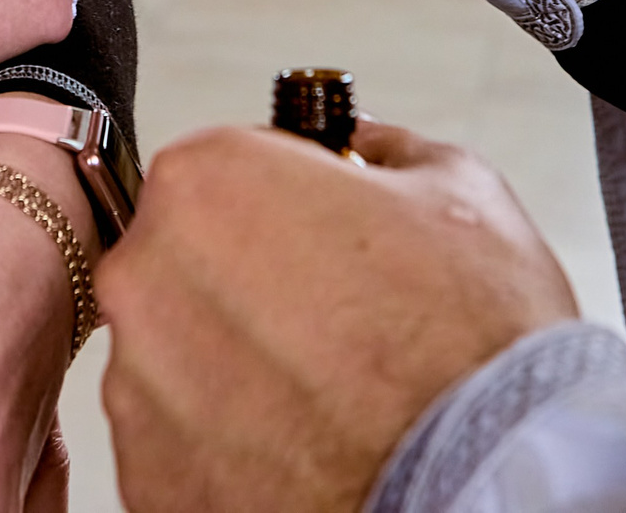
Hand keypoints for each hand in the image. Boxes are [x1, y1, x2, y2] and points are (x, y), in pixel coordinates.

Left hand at [95, 121, 576, 512]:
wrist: (488, 488)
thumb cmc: (476, 344)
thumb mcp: (456, 193)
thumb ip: (384, 152)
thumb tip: (363, 148)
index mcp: (207, 183)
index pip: (220, 176)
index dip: (280, 209)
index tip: (321, 244)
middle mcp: (146, 276)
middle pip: (183, 268)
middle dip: (245, 291)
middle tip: (330, 330)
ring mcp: (137, 386)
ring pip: (174, 361)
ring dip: (232, 373)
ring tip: (321, 401)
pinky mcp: (147, 477)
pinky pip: (177, 443)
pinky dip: (226, 448)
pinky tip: (298, 450)